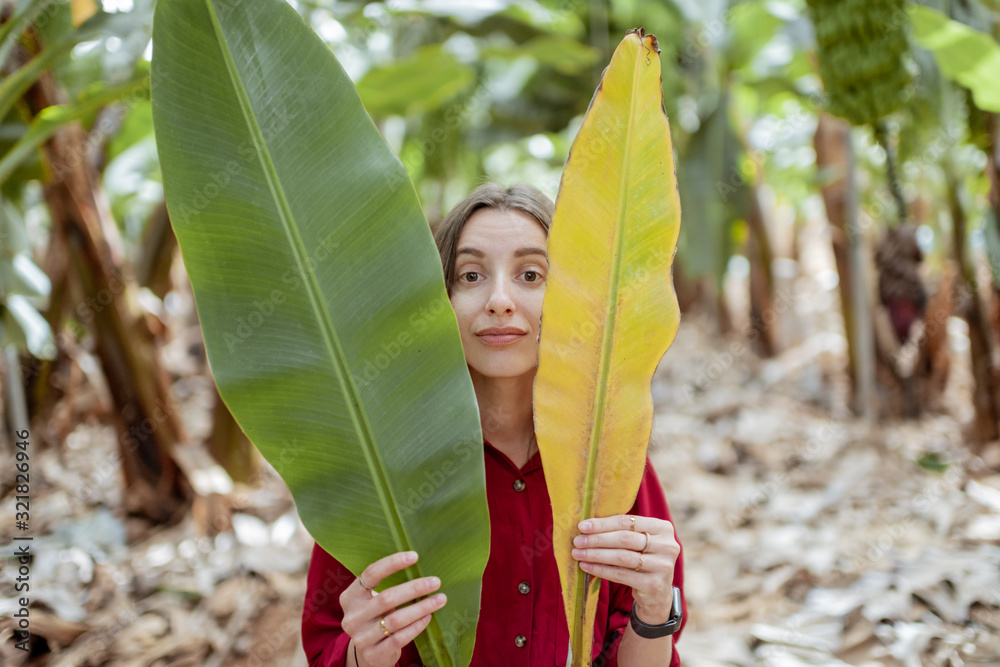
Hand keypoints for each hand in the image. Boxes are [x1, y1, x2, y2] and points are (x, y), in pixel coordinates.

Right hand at [340, 551, 447, 666]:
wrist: (368, 654)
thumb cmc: (376, 618)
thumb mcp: (372, 602)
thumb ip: (387, 587)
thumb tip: (421, 570)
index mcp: (350, 597)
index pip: (370, 574)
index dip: (392, 563)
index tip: (415, 556)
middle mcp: (352, 617)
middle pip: (386, 598)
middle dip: (414, 588)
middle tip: (436, 582)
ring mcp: (361, 637)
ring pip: (395, 620)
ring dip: (421, 608)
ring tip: (439, 599)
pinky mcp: (373, 654)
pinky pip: (399, 638)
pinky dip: (416, 627)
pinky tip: (428, 617)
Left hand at [571, 515, 678, 623]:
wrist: (657, 594)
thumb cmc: (643, 559)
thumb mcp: (640, 542)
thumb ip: (623, 531)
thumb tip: (587, 525)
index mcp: (663, 528)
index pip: (628, 521)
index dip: (603, 523)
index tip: (582, 526)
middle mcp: (667, 545)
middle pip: (624, 538)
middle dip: (597, 539)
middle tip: (577, 541)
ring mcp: (662, 566)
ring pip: (622, 557)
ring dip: (596, 554)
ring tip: (578, 554)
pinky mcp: (653, 584)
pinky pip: (621, 574)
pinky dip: (601, 570)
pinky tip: (587, 567)